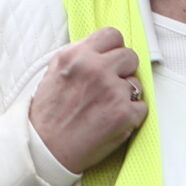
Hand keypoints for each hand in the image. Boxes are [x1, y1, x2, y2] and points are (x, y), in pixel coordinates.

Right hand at [28, 27, 148, 172]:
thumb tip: (103, 51)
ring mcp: (112, 91)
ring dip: (126, 95)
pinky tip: (111, 122)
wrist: (44, 150)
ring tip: (105, 109)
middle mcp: (95, 69)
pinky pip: (141, 107)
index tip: (110, 61)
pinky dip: (130, 116)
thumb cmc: (48, 115)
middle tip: (110, 87)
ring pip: (136, 83)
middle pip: (130, 56)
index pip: (112, 35)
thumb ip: (79, 58)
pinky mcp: (125, 114)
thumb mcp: (54, 73)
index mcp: (76, 56)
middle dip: (123, 71)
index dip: (113, 49)